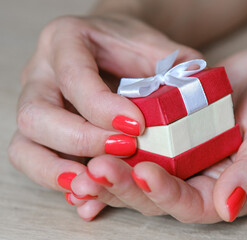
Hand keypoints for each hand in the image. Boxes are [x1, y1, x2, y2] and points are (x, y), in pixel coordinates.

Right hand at [7, 14, 201, 218]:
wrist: (109, 48)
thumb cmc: (130, 46)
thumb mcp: (155, 45)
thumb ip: (177, 66)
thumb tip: (198, 97)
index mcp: (66, 40)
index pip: (74, 77)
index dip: (103, 107)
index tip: (138, 126)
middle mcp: (40, 73)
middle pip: (36, 115)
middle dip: (80, 140)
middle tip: (122, 151)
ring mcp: (35, 104)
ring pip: (24, 146)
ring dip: (57, 172)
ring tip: (93, 185)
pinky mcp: (40, 132)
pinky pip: (34, 161)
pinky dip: (57, 181)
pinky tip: (87, 194)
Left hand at [72, 48, 246, 222]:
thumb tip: (229, 208)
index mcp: (226, 190)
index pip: (191, 205)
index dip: (166, 194)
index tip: (143, 173)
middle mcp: (199, 178)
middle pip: (156, 194)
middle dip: (125, 185)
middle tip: (96, 169)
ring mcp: (182, 154)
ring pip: (141, 170)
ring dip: (113, 168)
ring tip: (85, 161)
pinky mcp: (170, 131)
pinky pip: (142, 141)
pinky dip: (118, 141)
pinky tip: (93, 137)